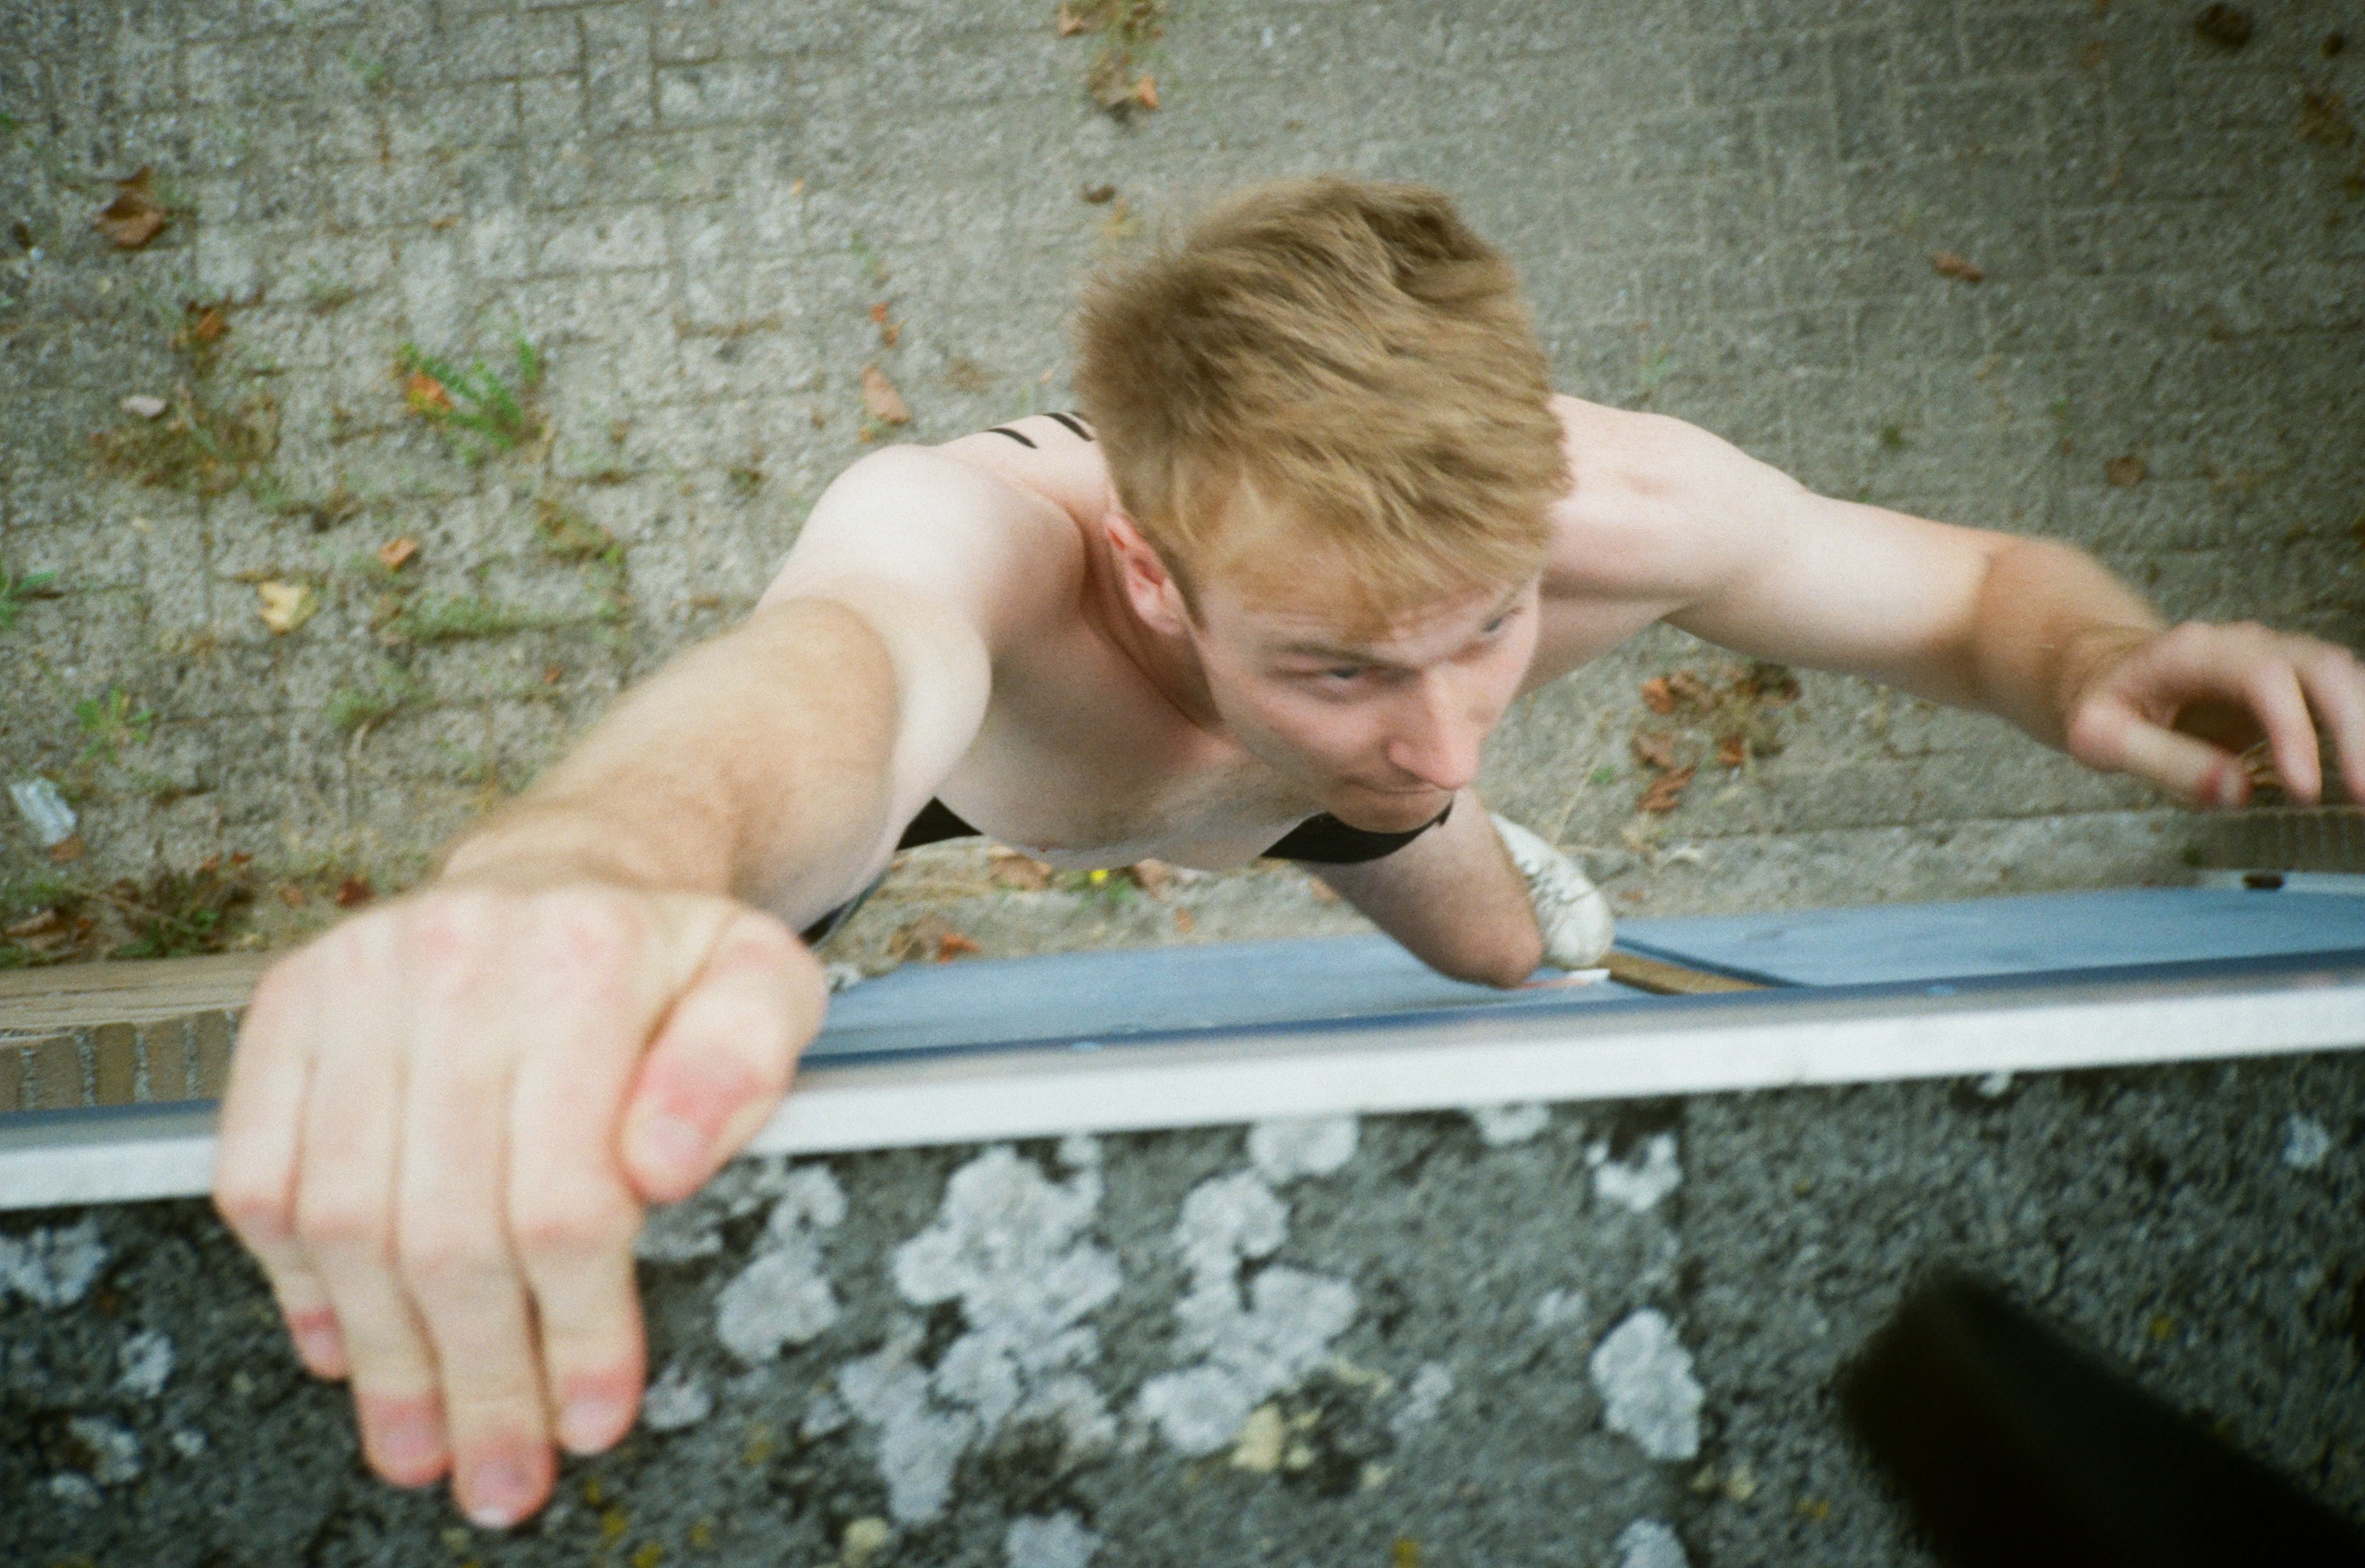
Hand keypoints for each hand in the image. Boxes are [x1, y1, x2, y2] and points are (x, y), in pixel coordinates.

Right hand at [213, 879, 822, 1527]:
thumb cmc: (667, 960)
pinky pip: (256, 1175)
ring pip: (342, 1218)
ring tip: (420, 1444)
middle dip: (479, 1377)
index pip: (568, 1196)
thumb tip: (661, 1166)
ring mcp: (354, 978)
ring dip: (383, 1357)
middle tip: (501, 1472)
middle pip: (448, 1225)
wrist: (568, 872)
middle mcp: (455, 957)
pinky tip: (344, 1348)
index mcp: (585, 959)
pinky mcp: (284, 1005)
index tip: (595, 1416)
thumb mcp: (765, 987)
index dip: (579, 1330)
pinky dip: (294, 1282)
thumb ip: (745, 1067)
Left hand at [2062, 621, 2364, 807]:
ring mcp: (2277, 657)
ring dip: (2364, 731)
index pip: (2262, 678)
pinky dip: (2359, 729)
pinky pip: (2345, 695)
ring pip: (2344, 677)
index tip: (2304, 790)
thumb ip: (2162, 762)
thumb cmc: (2103, 705)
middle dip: (2354, 729)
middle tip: (2363, 796)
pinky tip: (2360, 773)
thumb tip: (2237, 793)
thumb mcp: (2100, 737)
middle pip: (2323, 669)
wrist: (2108, 672)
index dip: (2292, 729)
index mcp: (2195, 652)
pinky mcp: (2294, 683)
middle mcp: (2247, 644)